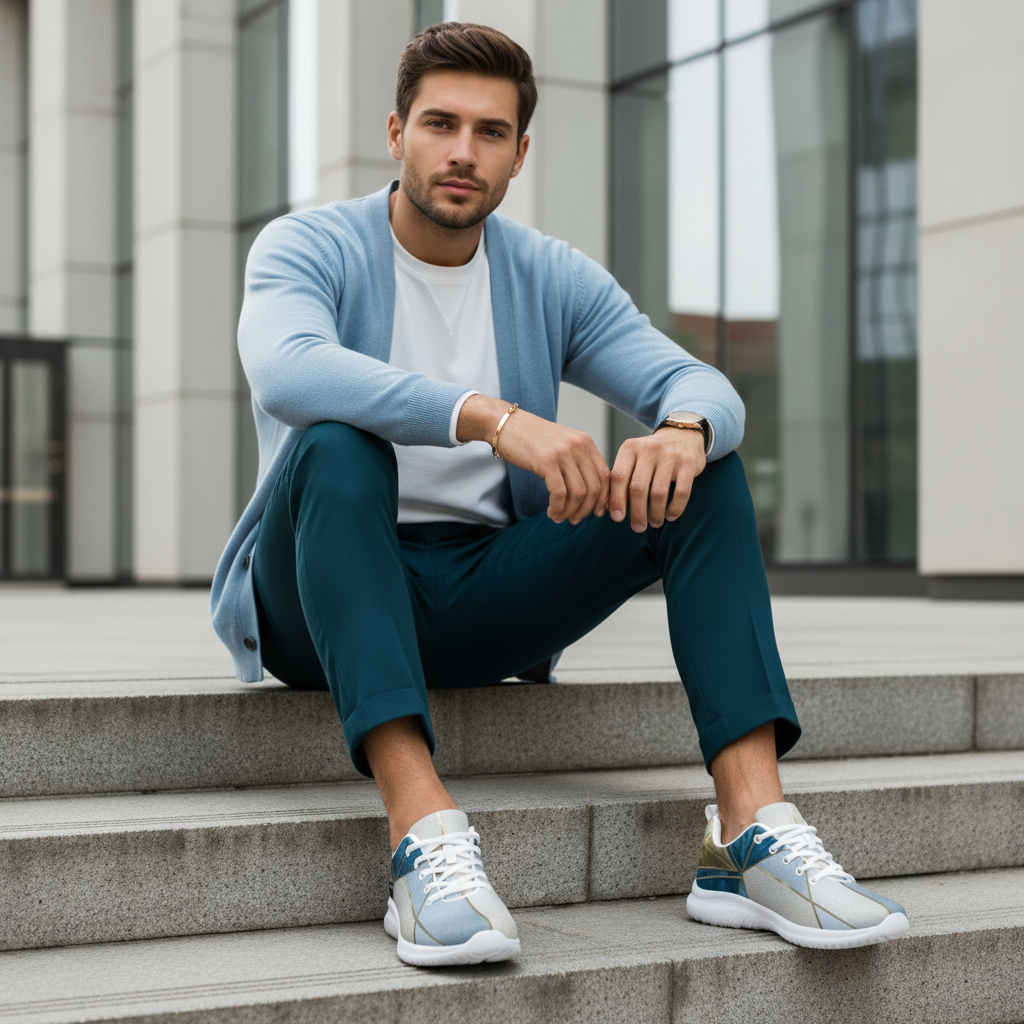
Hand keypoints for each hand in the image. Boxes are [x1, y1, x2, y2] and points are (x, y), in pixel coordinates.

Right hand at [457, 395, 609, 523]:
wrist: (506, 424)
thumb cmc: (532, 439)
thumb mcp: (562, 445)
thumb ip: (577, 462)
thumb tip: (590, 492)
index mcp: (586, 442)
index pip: (606, 475)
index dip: (603, 498)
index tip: (596, 513)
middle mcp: (579, 446)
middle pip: (594, 487)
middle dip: (586, 510)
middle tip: (575, 520)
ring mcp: (564, 453)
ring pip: (578, 493)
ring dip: (570, 511)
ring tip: (559, 517)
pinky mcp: (547, 461)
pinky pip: (560, 493)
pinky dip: (557, 508)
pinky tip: (551, 512)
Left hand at [609, 427, 705, 531]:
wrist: (682, 434)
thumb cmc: (651, 455)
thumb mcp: (633, 458)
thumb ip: (621, 479)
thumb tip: (609, 509)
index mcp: (630, 449)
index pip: (618, 477)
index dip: (616, 500)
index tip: (617, 518)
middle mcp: (648, 449)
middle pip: (638, 488)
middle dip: (637, 512)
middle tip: (638, 527)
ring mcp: (670, 455)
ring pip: (658, 493)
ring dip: (655, 513)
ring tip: (655, 523)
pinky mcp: (689, 463)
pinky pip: (682, 492)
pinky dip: (675, 508)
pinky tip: (670, 516)